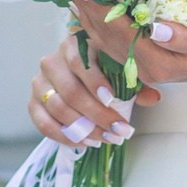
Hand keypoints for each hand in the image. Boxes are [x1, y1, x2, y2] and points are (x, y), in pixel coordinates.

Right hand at [28, 27, 138, 150]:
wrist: (77, 76)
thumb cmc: (103, 69)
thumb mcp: (120, 70)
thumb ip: (136, 83)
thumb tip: (152, 97)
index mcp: (73, 45)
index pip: (80, 62)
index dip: (95, 83)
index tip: (113, 101)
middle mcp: (51, 61)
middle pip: (70, 91)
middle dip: (97, 114)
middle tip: (118, 130)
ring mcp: (39, 83)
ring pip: (58, 109)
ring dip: (84, 128)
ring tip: (106, 138)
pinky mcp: (33, 103)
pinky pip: (44, 124)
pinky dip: (65, 136)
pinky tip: (86, 142)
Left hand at [66, 0, 186, 86]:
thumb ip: (185, 39)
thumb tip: (156, 26)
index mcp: (156, 63)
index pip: (118, 31)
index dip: (97, 6)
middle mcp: (142, 67)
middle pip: (104, 34)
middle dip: (83, 5)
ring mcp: (140, 65)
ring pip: (103, 38)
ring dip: (84, 11)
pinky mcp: (140, 58)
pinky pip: (110, 40)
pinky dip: (94, 21)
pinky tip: (84, 6)